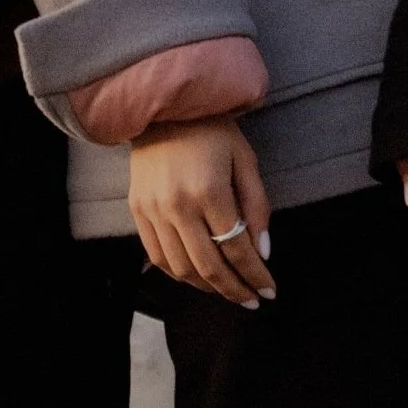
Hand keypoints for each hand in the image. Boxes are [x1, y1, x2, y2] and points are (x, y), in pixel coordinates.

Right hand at [129, 119, 275, 306]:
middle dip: (235, 290)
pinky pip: (158, 257)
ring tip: (228, 290)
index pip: (236, 249)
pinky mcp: (137, 211)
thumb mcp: (246, 160)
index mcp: (209, 191)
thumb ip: (257, 207)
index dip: (255, 275)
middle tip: (252, 301)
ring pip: (181, 269)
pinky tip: (199, 277)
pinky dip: (179, 274)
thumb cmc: (213, 130)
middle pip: (209, 267)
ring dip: (207, 287)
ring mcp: (153, 210)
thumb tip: (263, 253)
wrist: (163, 107)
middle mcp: (177, 205)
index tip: (269, 291)